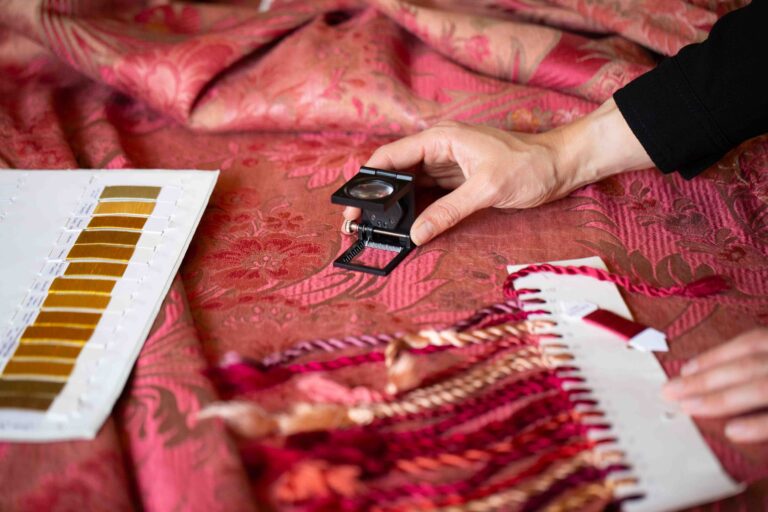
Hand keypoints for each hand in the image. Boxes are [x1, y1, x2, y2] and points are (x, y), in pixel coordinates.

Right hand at [343, 98, 652, 244]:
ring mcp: (448, 165)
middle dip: (374, 198)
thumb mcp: (487, 189)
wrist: (563, 166)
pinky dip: (414, 211)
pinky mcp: (458, 181)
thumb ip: (448, 211)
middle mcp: (439, 149)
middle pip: (395, 174)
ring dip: (392, 207)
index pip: (391, 157)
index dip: (366, 181)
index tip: (351, 206)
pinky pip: (428, 196)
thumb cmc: (530, 166)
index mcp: (441, 138)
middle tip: (356, 226)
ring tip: (373, 230)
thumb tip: (416, 235)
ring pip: (410, 187)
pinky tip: (404, 228)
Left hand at [663, 328, 767, 442]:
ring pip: (759, 388)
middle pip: (746, 366)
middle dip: (704, 379)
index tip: (684, 369)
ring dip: (720, 398)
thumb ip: (761, 364)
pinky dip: (757, 425)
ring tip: (687, 407)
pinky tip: (732, 431)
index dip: (715, 356)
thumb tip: (714, 377)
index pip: (750, 343)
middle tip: (668, 391)